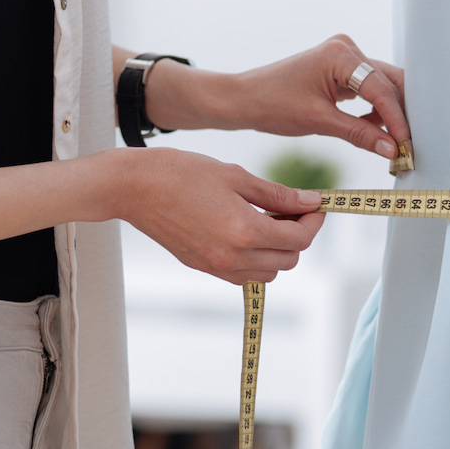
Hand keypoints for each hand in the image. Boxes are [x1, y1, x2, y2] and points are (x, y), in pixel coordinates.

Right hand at [119, 148, 323, 283]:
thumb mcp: (236, 176)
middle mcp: (233, 257)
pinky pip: (244, 275)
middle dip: (299, 237)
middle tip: (294, 210)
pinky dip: (256, 259)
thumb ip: (277, 194)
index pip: (299, 239)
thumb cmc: (182, 173)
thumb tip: (310, 202)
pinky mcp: (203, 267)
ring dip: (278, 251)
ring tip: (268, 220)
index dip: (314, 222)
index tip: (316, 206)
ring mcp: (216, 267)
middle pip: (288, 260)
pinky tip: (247, 231)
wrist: (133, 187)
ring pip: (268, 273)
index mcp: (245, 232)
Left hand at [145, 36, 409, 161]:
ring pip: (382, 87)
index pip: (380, 89)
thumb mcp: (319, 122)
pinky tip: (377, 132)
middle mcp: (346, 49)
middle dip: (400, 114)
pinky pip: (368, 90)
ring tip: (395, 143)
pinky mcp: (341, 70)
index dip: (397, 119)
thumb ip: (360, 134)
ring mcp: (345, 57)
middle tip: (410, 144)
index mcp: (340, 54)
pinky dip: (375, 111)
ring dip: (390, 114)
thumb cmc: (273, 104)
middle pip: (389, 82)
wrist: (245, 99)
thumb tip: (391, 149)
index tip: (406, 144)